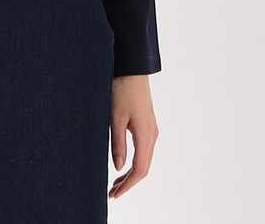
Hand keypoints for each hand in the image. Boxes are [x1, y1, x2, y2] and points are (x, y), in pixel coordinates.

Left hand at [109, 74, 158, 199]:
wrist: (132, 70)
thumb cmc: (122, 90)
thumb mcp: (115, 118)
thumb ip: (118, 144)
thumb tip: (118, 168)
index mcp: (146, 135)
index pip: (139, 169)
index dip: (127, 185)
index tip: (115, 194)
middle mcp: (152, 135)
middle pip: (144, 168)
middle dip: (129, 183)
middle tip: (112, 193)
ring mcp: (152, 130)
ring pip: (144, 160)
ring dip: (131, 173)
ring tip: (115, 183)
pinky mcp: (148, 125)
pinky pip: (144, 150)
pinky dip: (134, 162)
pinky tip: (123, 164)